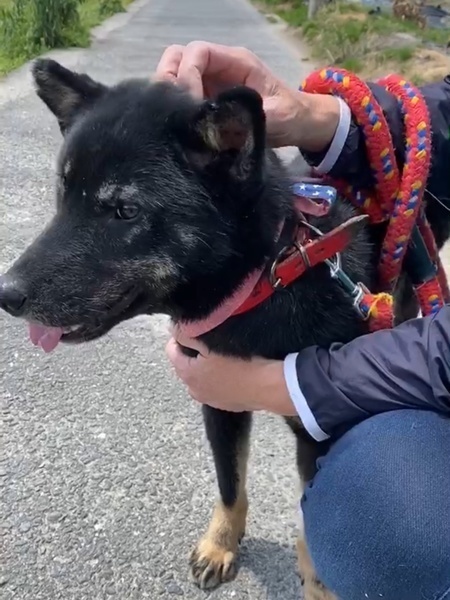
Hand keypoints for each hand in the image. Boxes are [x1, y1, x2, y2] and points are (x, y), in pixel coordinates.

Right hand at [155, 41, 339, 150]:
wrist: (298, 126)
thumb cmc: (291, 115)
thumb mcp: (275, 117)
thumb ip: (244, 119)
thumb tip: (211, 127)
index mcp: (235, 62)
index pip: (197, 52)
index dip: (187, 73)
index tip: (190, 103)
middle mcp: (218, 68)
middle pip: (178, 58)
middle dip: (170, 80)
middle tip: (172, 110)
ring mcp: (209, 85)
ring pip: (175, 78)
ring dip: (170, 97)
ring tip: (176, 121)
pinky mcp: (206, 104)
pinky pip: (182, 101)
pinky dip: (176, 112)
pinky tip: (182, 129)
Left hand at [165, 328, 296, 415]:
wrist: (269, 386)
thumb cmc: (241, 363)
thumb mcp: (211, 344)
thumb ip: (187, 335)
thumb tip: (174, 330)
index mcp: (187, 374)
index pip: (171, 351)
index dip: (178, 337)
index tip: (190, 329)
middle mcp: (194, 390)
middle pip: (185, 365)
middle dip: (191, 352)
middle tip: (207, 340)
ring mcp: (209, 400)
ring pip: (200, 377)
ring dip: (204, 367)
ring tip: (220, 355)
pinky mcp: (224, 404)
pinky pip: (214, 387)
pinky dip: (217, 378)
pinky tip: (231, 370)